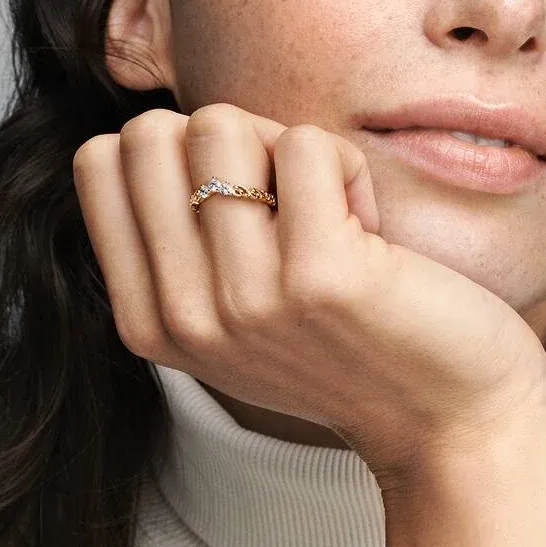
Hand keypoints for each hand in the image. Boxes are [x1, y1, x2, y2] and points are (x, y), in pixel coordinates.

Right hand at [72, 102, 545, 492]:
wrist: (446, 422)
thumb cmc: (344, 346)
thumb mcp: (229, 314)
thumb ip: (175, 243)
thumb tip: (155, 130)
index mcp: (148, 320)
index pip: (98, 160)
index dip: (173, 150)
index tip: (232, 201)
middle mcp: (182, 315)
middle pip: (148, 132)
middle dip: (222, 141)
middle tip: (281, 200)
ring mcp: (245, 299)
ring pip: (219, 125)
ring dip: (286, 151)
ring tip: (325, 216)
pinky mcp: (318, 277)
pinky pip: (306, 144)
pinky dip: (347, 168)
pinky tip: (366, 230)